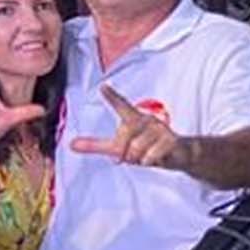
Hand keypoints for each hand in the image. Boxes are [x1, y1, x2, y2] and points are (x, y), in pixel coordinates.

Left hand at [68, 84, 192, 170]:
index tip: (103, 87)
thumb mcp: (118, 147)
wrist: (179, 155)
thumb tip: (71, 144)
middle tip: (133, 155)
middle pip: (123, 141)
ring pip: (135, 151)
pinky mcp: (170, 141)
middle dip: (124, 154)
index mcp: (134, 119)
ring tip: (147, 155)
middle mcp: (147, 120)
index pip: (121, 106)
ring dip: (138, 159)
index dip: (112, 97)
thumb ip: (95, 145)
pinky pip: (149, 157)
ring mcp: (160, 130)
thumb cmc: (147, 147)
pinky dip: (149, 162)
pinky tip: (156, 157)